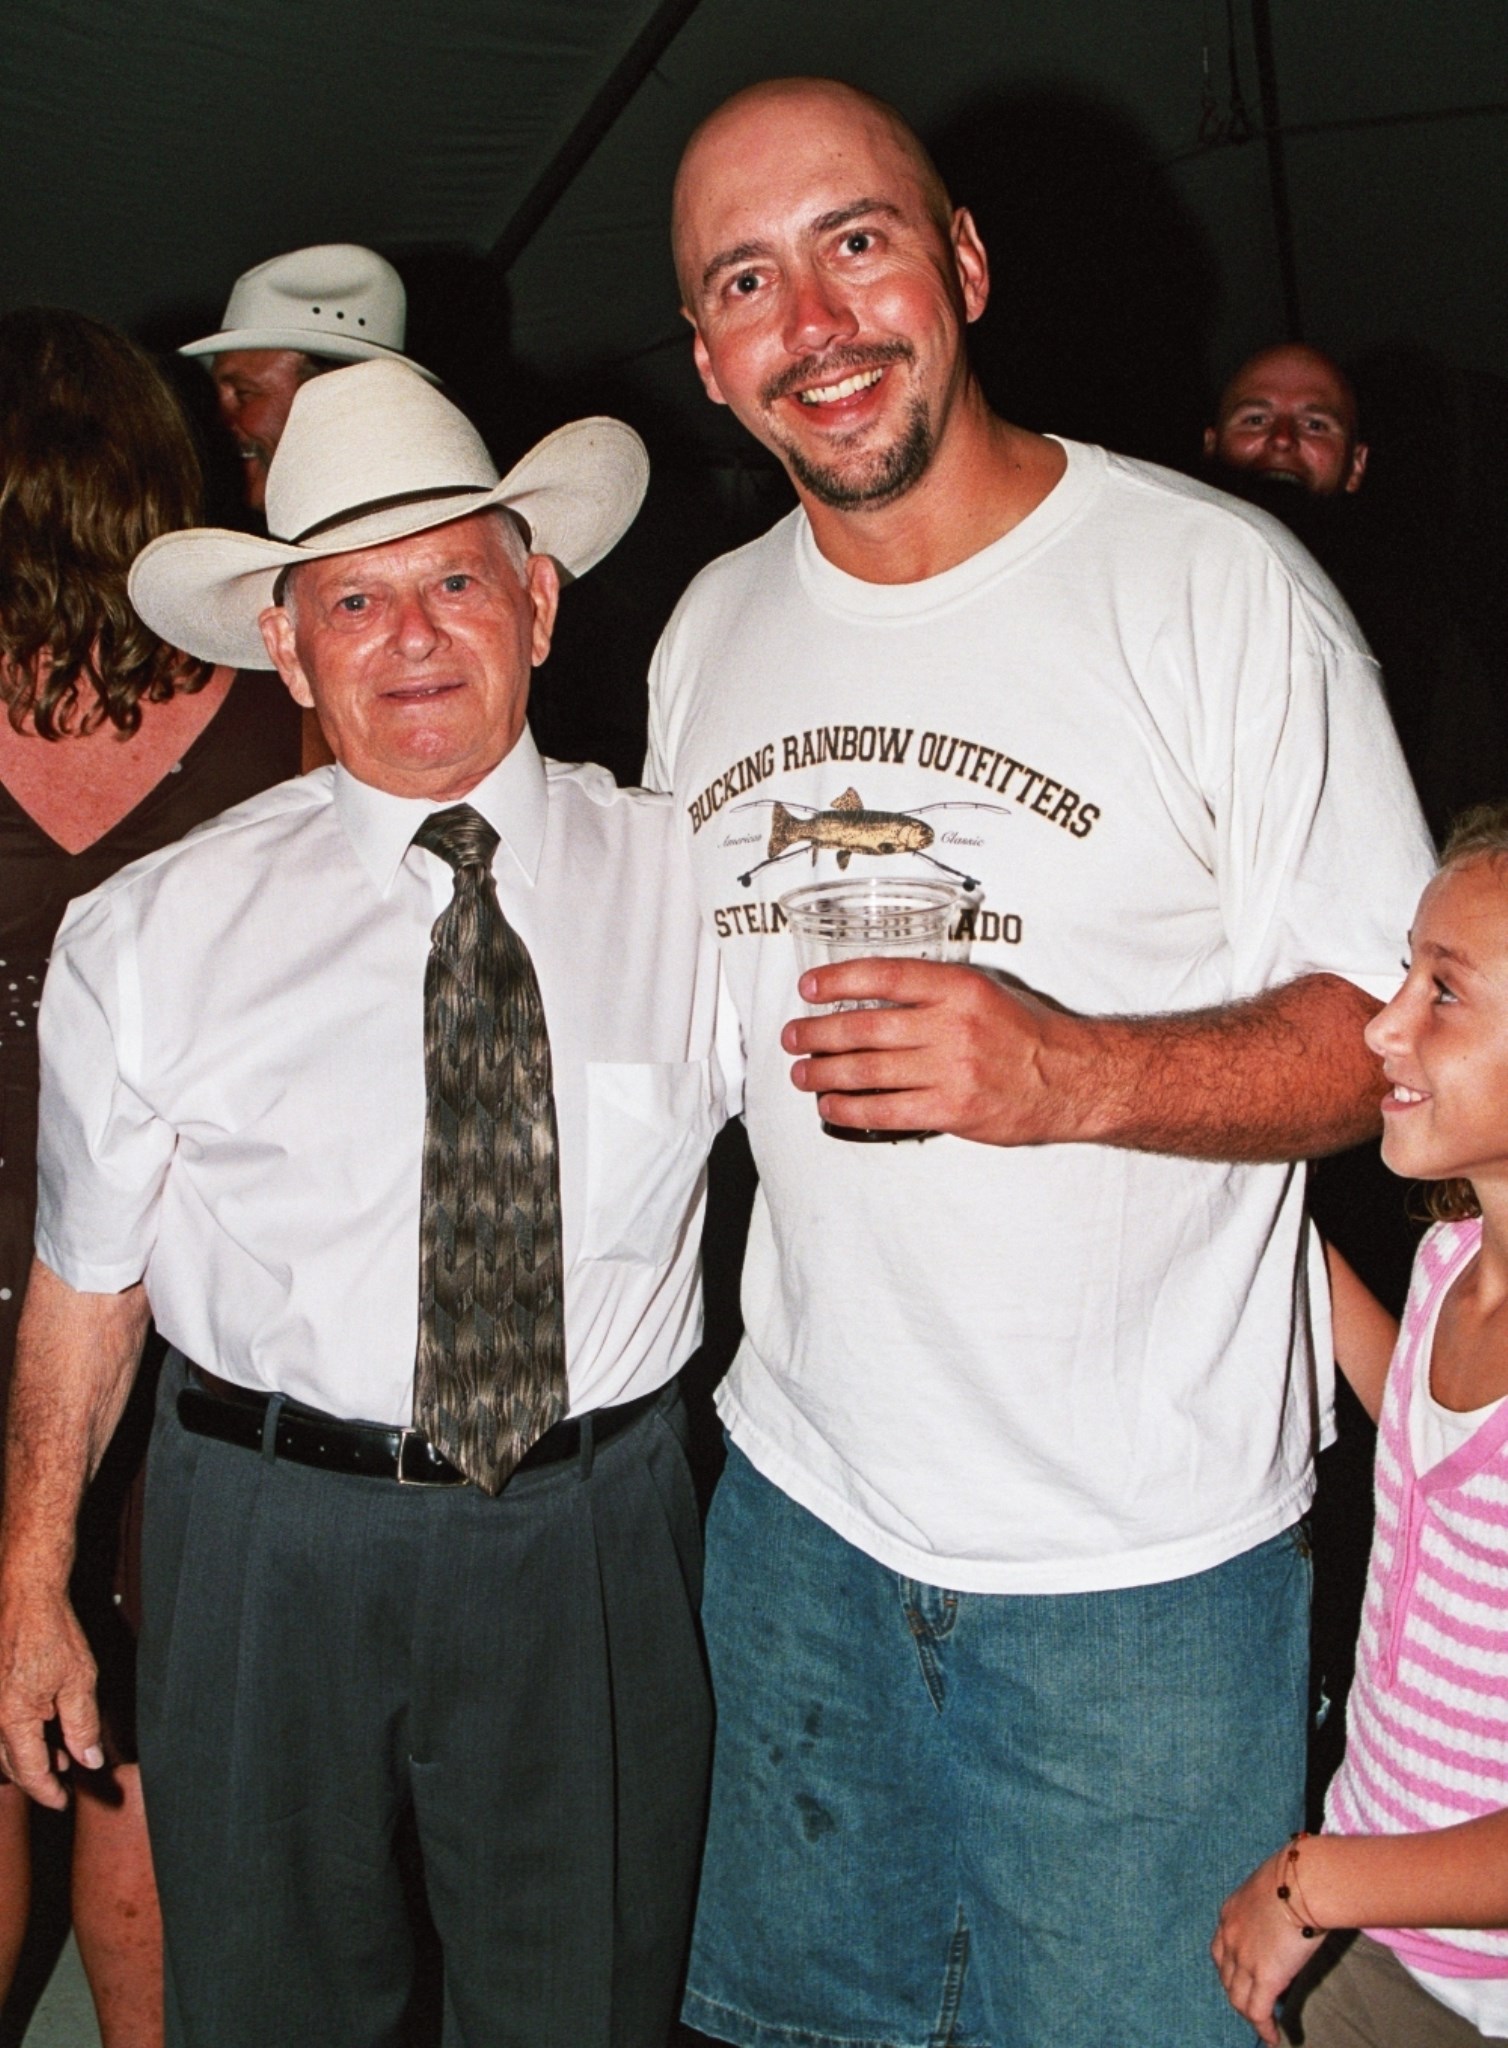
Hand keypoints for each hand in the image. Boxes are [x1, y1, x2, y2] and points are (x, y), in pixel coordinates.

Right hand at [0, 1578, 102, 1807]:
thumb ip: (82, 1726)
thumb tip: (88, 1760)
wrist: (27, 1595)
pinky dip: (18, 1735)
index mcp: (13, 1719)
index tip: (63, 1802)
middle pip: (11, 1764)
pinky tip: (42, 1726)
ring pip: (3, 1747)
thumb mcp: (79, 1682)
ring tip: (58, 1754)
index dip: (48, 1793)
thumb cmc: (51, 1631)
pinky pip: (0, 1726)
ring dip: (28, 1756)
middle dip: (37, 1777)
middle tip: (63, 1780)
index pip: (30, 1773)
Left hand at [782, 958, 1097, 1143]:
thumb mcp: (985, 992)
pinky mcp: (951, 1110)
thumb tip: (874, 996)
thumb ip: (935, 992)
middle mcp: (952, 1026)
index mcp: (959, 989)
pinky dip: (851, 1108)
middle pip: (866, 1027)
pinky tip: (831, 1106)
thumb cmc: (1025, 1034)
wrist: (1070, 1078)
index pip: (885, 976)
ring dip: (825, 1072)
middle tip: (794, 1036)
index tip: (809, 987)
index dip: (839, 980)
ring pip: (868, 1070)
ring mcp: (951, 1070)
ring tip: (802, 1073)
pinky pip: (886, 1110)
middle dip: (818, 1032)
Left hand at [1211, 1848, 1323, 2044]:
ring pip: (1238, 1999)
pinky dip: (1264, 2028)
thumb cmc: (1297, 1874)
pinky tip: (1274, 2038)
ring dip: (1249, 2015)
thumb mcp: (1272, 1886)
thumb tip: (1288, 1909)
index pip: (1221, 1948)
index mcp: (1230, 1913)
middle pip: (1226, 1976)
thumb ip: (1271, 1903)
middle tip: (1254, 2004)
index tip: (1244, 1976)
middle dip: (1238, 1992)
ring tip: (1264, 2026)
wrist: (1304, 1881)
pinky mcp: (1265, 1977)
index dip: (1232, 1966)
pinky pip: (1257, 2012)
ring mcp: (1244, 1959)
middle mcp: (1230, 1937)